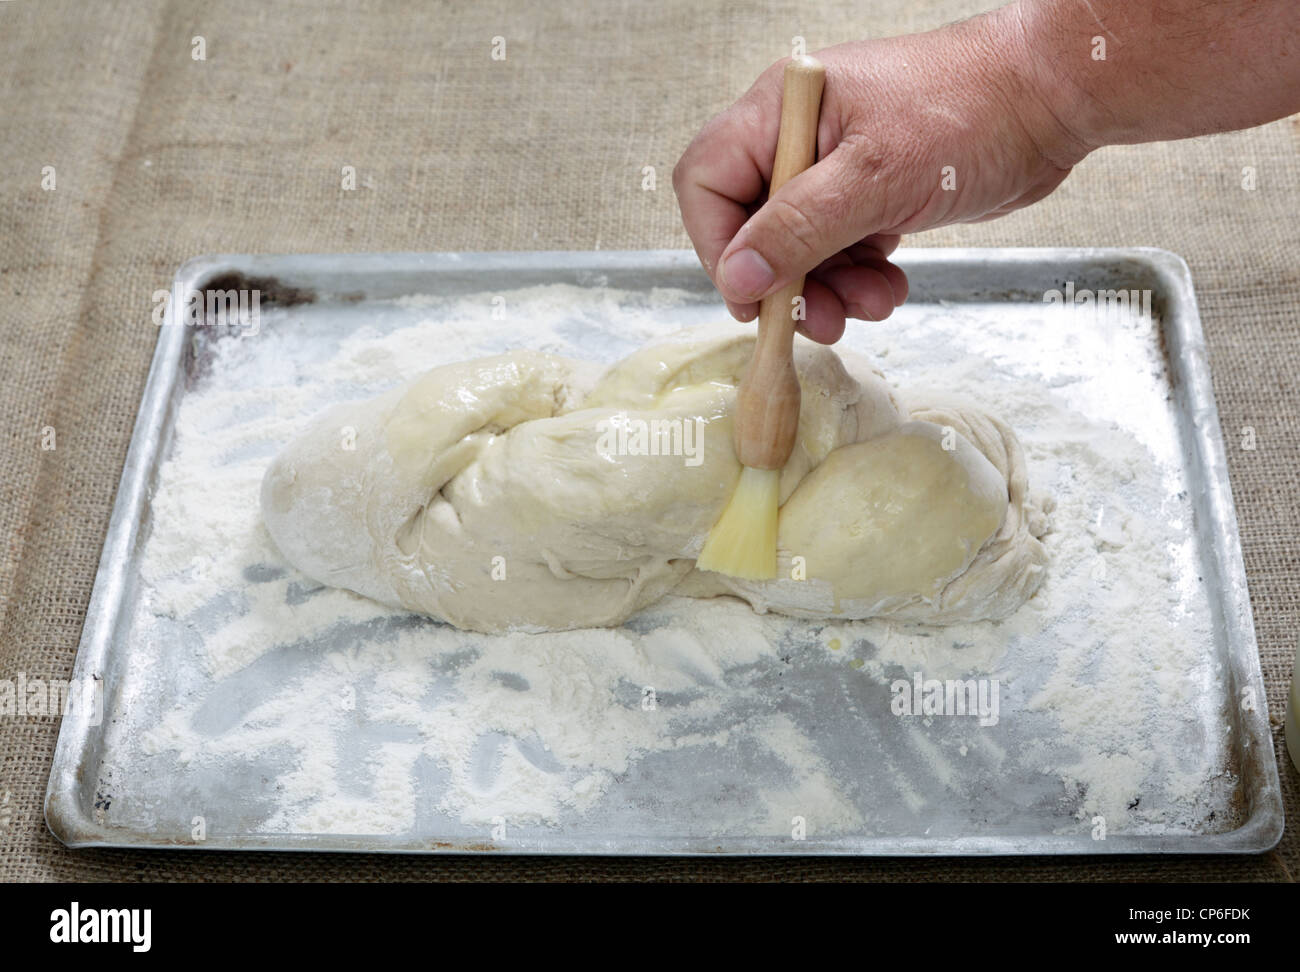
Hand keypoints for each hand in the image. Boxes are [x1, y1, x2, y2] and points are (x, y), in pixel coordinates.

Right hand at [672, 6, 1087, 343]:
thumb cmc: (971, 110)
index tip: (754, 296)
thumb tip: (739, 276)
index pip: (708, 184)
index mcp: (782, 111)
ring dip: (827, 288)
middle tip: (817, 320)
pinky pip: (838, 251)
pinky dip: (857, 278)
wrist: (1050, 100)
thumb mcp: (875, 178)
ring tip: (870, 301)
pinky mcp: (868, 194)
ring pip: (797, 249)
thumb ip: (798, 230)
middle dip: (784, 281)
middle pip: (750, 226)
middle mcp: (798, 137)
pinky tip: (888, 285)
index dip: (720, 247)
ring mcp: (834, 167)